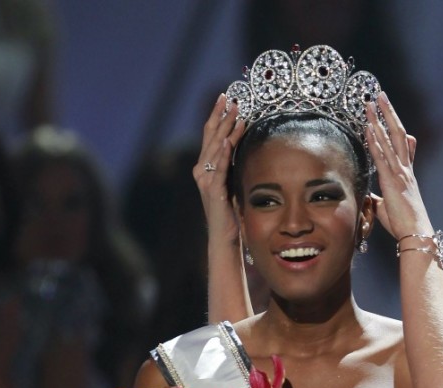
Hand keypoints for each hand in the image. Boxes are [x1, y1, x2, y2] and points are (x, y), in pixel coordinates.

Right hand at [192, 93, 245, 245]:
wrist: (224, 236)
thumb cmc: (230, 212)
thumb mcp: (231, 182)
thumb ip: (231, 166)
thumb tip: (241, 146)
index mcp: (205, 167)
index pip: (210, 135)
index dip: (217, 115)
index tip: (226, 98)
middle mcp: (201, 171)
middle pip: (210, 136)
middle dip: (221, 115)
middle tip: (231, 97)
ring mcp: (205, 180)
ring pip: (215, 148)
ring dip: (225, 128)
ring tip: (235, 112)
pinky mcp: (213, 190)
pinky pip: (218, 167)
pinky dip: (223, 152)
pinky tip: (228, 139)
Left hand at [365, 94, 431, 240]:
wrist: (415, 232)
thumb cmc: (403, 224)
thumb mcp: (388, 207)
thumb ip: (380, 198)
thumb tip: (370, 196)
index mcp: (406, 175)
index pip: (403, 146)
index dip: (396, 128)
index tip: (389, 115)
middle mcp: (405, 169)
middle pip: (398, 134)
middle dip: (389, 114)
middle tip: (380, 96)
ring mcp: (400, 173)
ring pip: (390, 139)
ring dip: (380, 120)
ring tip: (371, 103)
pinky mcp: (392, 180)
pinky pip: (382, 156)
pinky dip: (375, 141)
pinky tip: (368, 128)